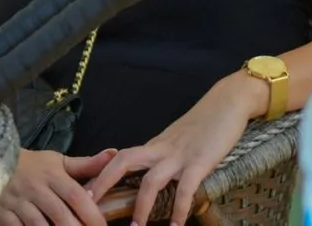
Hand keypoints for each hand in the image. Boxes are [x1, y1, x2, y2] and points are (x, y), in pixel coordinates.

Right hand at [0, 148, 114, 225]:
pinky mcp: (3, 214)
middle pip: (61, 216)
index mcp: (52, 175)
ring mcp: (18, 203)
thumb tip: (114, 154)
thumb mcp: (57, 161)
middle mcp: (36, 189)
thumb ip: (86, 164)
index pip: (77, 196)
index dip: (92, 215)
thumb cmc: (32, 164)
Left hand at [86, 76, 257, 225]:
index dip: (100, 174)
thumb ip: (163, 156)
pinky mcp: (200, 162)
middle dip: (103, 183)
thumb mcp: (177, 140)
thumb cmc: (204, 123)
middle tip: (89, 206)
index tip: (84, 193)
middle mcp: (160, 149)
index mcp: (153, 146)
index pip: (118, 158)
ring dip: (141, 207)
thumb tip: (151, 176)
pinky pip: (185, 189)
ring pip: (151, 181)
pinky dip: (179, 209)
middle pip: (123, 162)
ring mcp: (179, 156)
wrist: (227, 103)